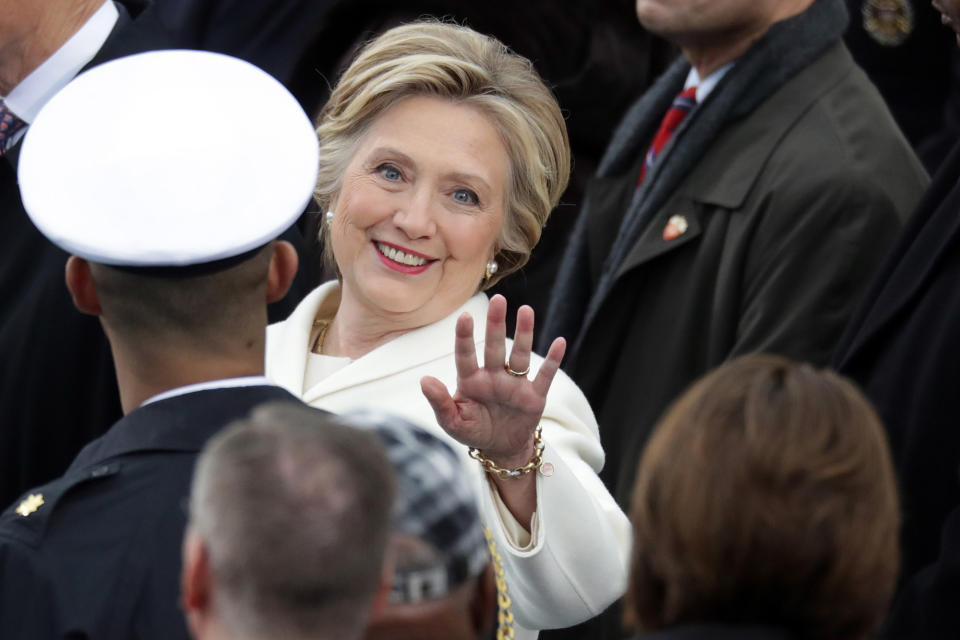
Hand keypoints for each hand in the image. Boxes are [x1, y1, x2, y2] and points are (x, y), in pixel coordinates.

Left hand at [421, 294, 565, 467]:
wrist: (501, 449)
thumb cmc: (473, 431)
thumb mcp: (452, 422)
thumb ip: (439, 402)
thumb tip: (424, 380)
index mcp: (471, 380)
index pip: (465, 355)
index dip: (464, 336)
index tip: (464, 316)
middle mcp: (493, 376)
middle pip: (495, 346)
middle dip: (496, 324)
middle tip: (497, 300)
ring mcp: (515, 384)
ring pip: (520, 355)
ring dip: (524, 333)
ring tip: (525, 310)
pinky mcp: (534, 396)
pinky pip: (545, 375)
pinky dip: (553, 360)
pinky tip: (560, 342)